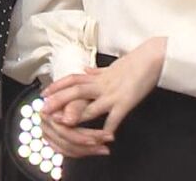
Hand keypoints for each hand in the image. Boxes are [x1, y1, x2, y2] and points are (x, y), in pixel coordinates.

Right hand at [36, 85, 111, 157]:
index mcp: (47, 112)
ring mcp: (47, 132)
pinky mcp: (53, 139)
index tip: (98, 139)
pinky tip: (95, 149)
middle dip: (87, 146)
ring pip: (66, 149)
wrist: (71, 89)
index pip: (63, 131)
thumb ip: (73, 107)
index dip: (81, 137)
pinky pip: (66, 151)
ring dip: (87, 150)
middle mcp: (44, 123)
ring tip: (104, 148)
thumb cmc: (77, 92)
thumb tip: (68, 120)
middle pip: (65, 142)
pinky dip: (81, 152)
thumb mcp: (78, 96)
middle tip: (105, 145)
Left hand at [49, 37, 166, 135]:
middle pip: (75, 91)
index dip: (57, 86)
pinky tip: (104, 137)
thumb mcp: (110, 66)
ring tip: (65, 124)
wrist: (151, 58)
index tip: (44, 93)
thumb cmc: (133, 63)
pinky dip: (109, 127)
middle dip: (59, 101)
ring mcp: (112, 94)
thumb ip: (96, 71)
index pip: (72, 79)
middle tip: (45, 110)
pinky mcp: (125, 102)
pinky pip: (114, 117)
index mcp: (97, 77)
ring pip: (91, 105)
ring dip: (77, 115)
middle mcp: (101, 84)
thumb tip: (84, 70)